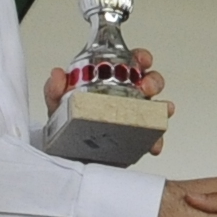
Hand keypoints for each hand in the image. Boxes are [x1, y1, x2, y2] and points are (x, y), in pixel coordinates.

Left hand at [45, 51, 171, 155]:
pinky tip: (154, 142)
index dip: (140, 57)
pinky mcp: (137, 138)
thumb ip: (55, 89)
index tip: (142, 59)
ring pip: (157, 106)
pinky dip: (157, 139)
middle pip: (149, 81)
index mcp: (110, 81)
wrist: (68, 158)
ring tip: (157, 111)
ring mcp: (134, 117)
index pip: (131, 62)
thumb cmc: (67, 126)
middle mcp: (126, 96)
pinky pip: (153, 136)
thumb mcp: (58, 104)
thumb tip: (58, 75)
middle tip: (146, 87)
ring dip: (161, 107)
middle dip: (153, 81)